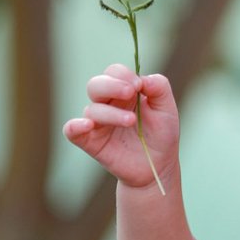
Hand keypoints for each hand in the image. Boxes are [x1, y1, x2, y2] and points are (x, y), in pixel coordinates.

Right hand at [63, 64, 179, 189]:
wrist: (158, 166)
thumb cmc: (162, 135)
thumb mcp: (167, 109)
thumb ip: (159, 88)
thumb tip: (143, 78)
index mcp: (125, 92)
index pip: (114, 73)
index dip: (123, 75)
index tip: (138, 85)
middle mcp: (108, 103)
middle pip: (96, 85)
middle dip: (111, 85)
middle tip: (130, 92)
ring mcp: (97, 122)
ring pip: (91, 109)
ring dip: (111, 113)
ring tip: (131, 121)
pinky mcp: (90, 141)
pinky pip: (71, 131)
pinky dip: (75, 126)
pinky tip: (87, 125)